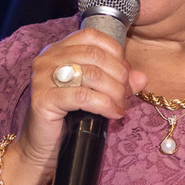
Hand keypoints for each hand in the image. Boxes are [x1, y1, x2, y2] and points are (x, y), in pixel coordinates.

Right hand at [14, 28, 146, 169]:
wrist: (42, 148)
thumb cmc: (68, 120)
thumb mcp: (95, 94)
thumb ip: (117, 81)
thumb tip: (142, 78)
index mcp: (58, 50)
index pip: (92, 36)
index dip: (115, 52)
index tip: (125, 74)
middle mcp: (47, 59)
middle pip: (95, 54)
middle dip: (118, 75)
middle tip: (126, 95)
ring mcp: (42, 78)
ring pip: (91, 73)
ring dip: (114, 91)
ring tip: (121, 106)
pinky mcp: (43, 99)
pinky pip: (83, 96)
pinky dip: (104, 104)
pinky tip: (113, 113)